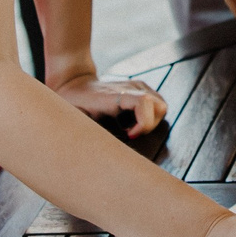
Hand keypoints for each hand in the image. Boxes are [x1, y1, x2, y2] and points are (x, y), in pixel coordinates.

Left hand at [51, 72, 167, 137]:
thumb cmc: (75, 105)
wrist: (75, 84)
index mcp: (113, 96)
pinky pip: (157, 104)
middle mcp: (130, 87)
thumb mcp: (78, 120)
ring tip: (131, 129)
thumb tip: (100, 152)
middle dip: (149, 126)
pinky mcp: (141, 87)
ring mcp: (137, 85)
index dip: (144, 123)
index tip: (130, 136)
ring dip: (151, 122)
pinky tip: (132, 122)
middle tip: (130, 134)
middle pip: (159, 107)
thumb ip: (90, 134)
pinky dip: (150, 117)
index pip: (143, 102)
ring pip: (161, 106)